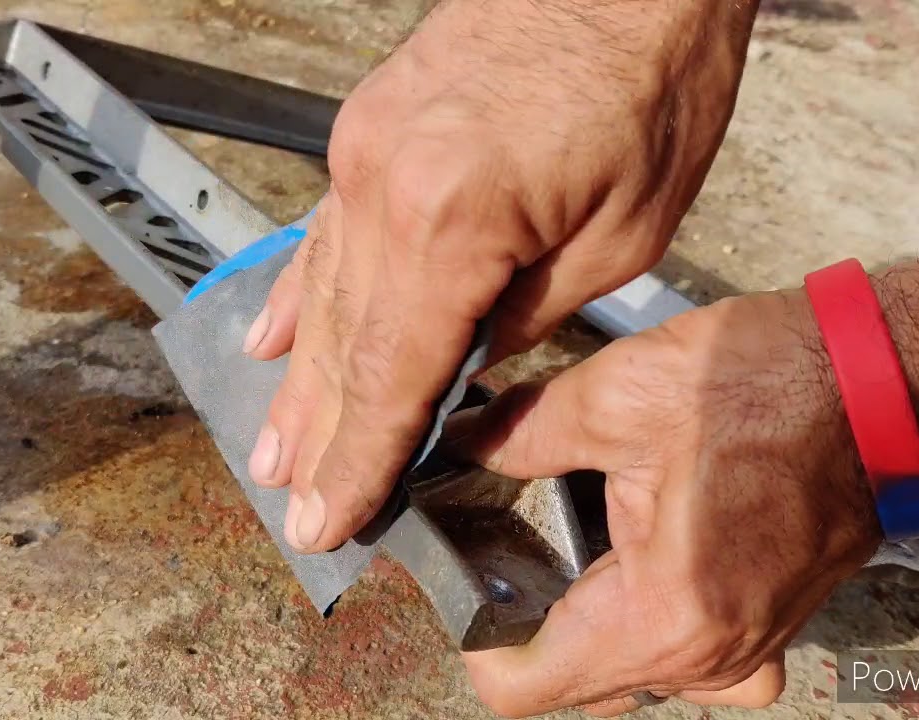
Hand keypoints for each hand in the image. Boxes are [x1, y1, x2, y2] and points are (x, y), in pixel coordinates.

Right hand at [243, 0, 758, 552]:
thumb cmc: (649, 81)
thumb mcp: (619, 236)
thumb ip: (525, 314)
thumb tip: (466, 363)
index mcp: (452, 222)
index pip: (391, 376)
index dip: (359, 460)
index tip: (329, 519)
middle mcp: (385, 188)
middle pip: (344, 343)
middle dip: (321, 435)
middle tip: (293, 506)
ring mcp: (366, 151)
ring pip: (322, 291)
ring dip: (299, 377)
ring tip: (272, 447)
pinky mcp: (372, 126)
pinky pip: (323, 230)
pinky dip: (296, 289)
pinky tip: (270, 333)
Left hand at [446, 289, 881, 715]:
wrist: (885, 381)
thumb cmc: (769, 384)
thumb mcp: (619, 395)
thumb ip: (518, 434)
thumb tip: (454, 445)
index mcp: (662, 617)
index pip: (521, 686)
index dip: (472, 633)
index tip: (462, 569)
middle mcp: (706, 660)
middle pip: (572, 682)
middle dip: (527, 618)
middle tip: (508, 534)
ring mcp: (746, 655)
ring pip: (625, 673)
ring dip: (586, 619)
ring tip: (570, 535)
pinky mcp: (770, 631)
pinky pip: (689, 659)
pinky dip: (650, 623)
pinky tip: (641, 555)